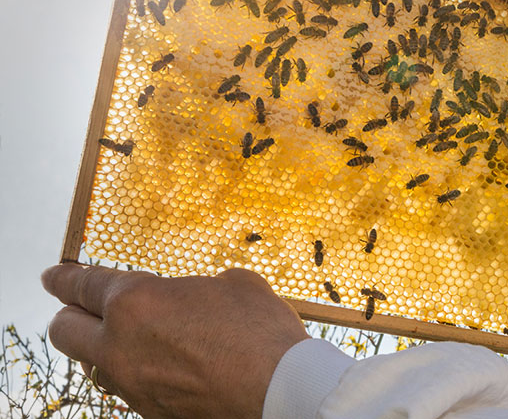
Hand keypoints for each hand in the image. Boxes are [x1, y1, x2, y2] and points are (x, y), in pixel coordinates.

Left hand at [42, 264, 308, 417]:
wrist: (279, 392)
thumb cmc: (261, 333)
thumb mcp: (235, 285)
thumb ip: (198, 287)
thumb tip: (199, 296)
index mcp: (135, 302)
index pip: (80, 285)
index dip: (63, 278)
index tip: (54, 276)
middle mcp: (119, 345)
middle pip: (64, 331)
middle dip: (70, 315)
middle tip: (82, 308)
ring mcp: (132, 384)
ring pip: (93, 365)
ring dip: (105, 349)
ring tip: (133, 341)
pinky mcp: (149, 411)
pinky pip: (129, 387)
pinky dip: (139, 373)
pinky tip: (170, 367)